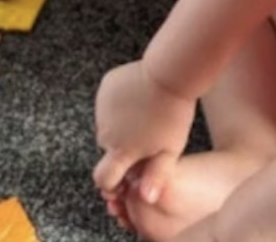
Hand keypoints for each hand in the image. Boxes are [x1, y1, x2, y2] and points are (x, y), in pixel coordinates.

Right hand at [94, 60, 197, 203]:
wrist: (168, 75)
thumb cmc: (173, 115)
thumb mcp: (170, 150)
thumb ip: (156, 177)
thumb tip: (146, 199)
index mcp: (121, 150)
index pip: (102, 178)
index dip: (110, 184)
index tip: (122, 180)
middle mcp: (105, 132)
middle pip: (107, 148)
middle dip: (121, 149)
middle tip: (146, 139)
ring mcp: (101, 108)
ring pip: (108, 126)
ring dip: (120, 127)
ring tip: (145, 117)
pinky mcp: (104, 89)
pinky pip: (108, 104)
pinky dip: (118, 106)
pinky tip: (139, 100)